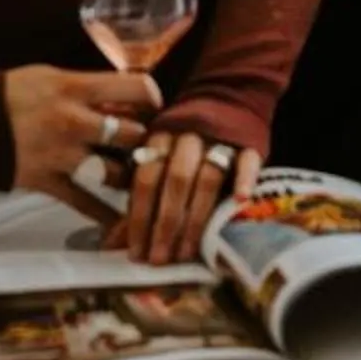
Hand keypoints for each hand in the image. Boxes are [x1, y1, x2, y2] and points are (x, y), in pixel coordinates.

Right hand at [3, 64, 162, 224]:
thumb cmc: (10, 93)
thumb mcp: (51, 75)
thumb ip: (87, 87)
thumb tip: (123, 94)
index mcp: (75, 89)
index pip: (135, 88)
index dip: (152, 96)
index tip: (153, 104)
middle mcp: (74, 122)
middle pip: (131, 134)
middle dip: (141, 137)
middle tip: (144, 140)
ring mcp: (63, 156)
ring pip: (116, 172)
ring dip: (128, 173)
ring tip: (132, 171)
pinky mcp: (49, 182)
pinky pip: (84, 202)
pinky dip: (104, 215)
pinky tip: (123, 223)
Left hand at [110, 126, 266, 265]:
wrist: (226, 101)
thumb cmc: (184, 147)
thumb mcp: (158, 165)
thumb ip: (140, 201)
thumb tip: (111, 245)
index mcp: (159, 139)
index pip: (146, 180)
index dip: (140, 218)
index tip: (137, 252)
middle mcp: (187, 137)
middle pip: (176, 181)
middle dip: (166, 223)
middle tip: (160, 259)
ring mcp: (220, 139)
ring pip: (209, 177)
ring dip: (197, 217)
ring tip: (188, 252)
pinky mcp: (249, 143)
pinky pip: (248, 161)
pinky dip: (243, 180)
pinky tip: (239, 201)